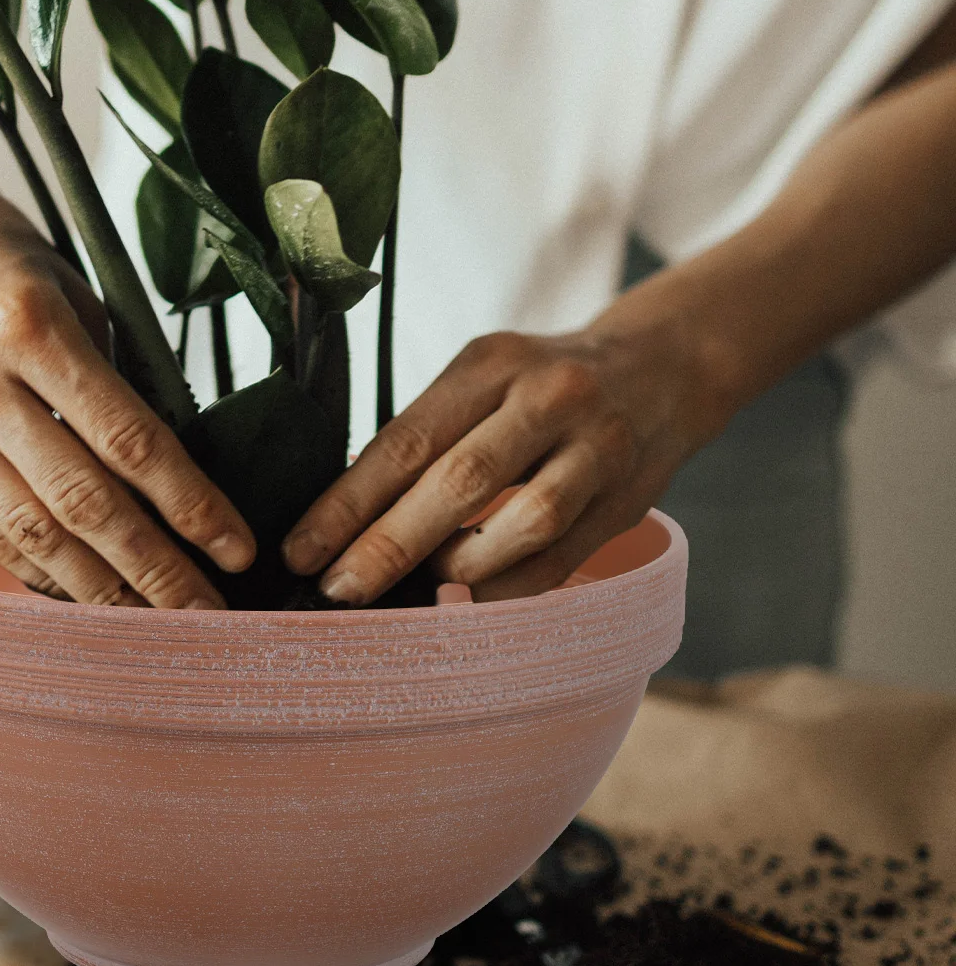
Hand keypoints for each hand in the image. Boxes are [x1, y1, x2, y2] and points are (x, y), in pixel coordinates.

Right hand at [0, 85, 254, 607]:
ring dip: (98, 591)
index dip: (189, 505)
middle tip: (208, 619)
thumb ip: (115, 374)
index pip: (128, 440)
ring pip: (30, 532)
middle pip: (82, 503)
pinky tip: (81, 598)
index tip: (237, 550)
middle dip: (153, 571)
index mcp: (29, 324)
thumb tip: (174, 466)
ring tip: (152, 626)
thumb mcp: (71, 286)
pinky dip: (37, 570)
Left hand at [281, 324, 726, 603]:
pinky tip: (466, 603)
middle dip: (389, 545)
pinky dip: (506, 590)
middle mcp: (548, 397)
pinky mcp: (627, 497)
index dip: (348, 504)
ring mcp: (596, 447)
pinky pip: (560, 559)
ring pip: (523, 522)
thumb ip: (426, 436)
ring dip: (457, 568)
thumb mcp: (482, 379)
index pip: (406, 440)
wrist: (664, 365)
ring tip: (412, 593)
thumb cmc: (540, 383)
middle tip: (340, 589)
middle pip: (460, 481)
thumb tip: (345, 519)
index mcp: (491, 363)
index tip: (302, 552)